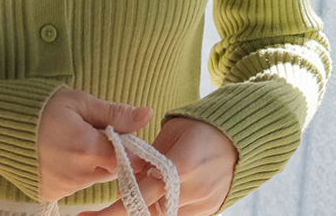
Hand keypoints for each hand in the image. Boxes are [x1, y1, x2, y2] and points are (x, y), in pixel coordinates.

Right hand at [38, 87, 153, 201]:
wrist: (0, 123)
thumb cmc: (41, 107)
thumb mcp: (79, 102)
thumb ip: (115, 113)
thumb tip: (147, 114)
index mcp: (88, 148)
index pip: (130, 159)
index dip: (128, 147)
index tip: (117, 134)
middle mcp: (78, 174)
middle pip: (113, 171)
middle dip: (108, 154)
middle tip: (90, 133)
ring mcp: (64, 187)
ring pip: (95, 179)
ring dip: (92, 164)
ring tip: (70, 142)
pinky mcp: (52, 194)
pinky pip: (76, 186)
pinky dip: (74, 173)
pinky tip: (60, 155)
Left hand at [77, 116, 238, 215]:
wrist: (235, 137)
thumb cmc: (196, 128)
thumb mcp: (167, 135)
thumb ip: (144, 159)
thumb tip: (122, 186)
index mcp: (180, 165)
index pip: (141, 194)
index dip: (115, 209)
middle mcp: (194, 189)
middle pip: (151, 212)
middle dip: (126, 212)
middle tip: (100, 213)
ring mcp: (204, 203)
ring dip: (145, 210)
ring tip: (129, 198)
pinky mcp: (210, 211)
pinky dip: (161, 210)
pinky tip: (152, 200)